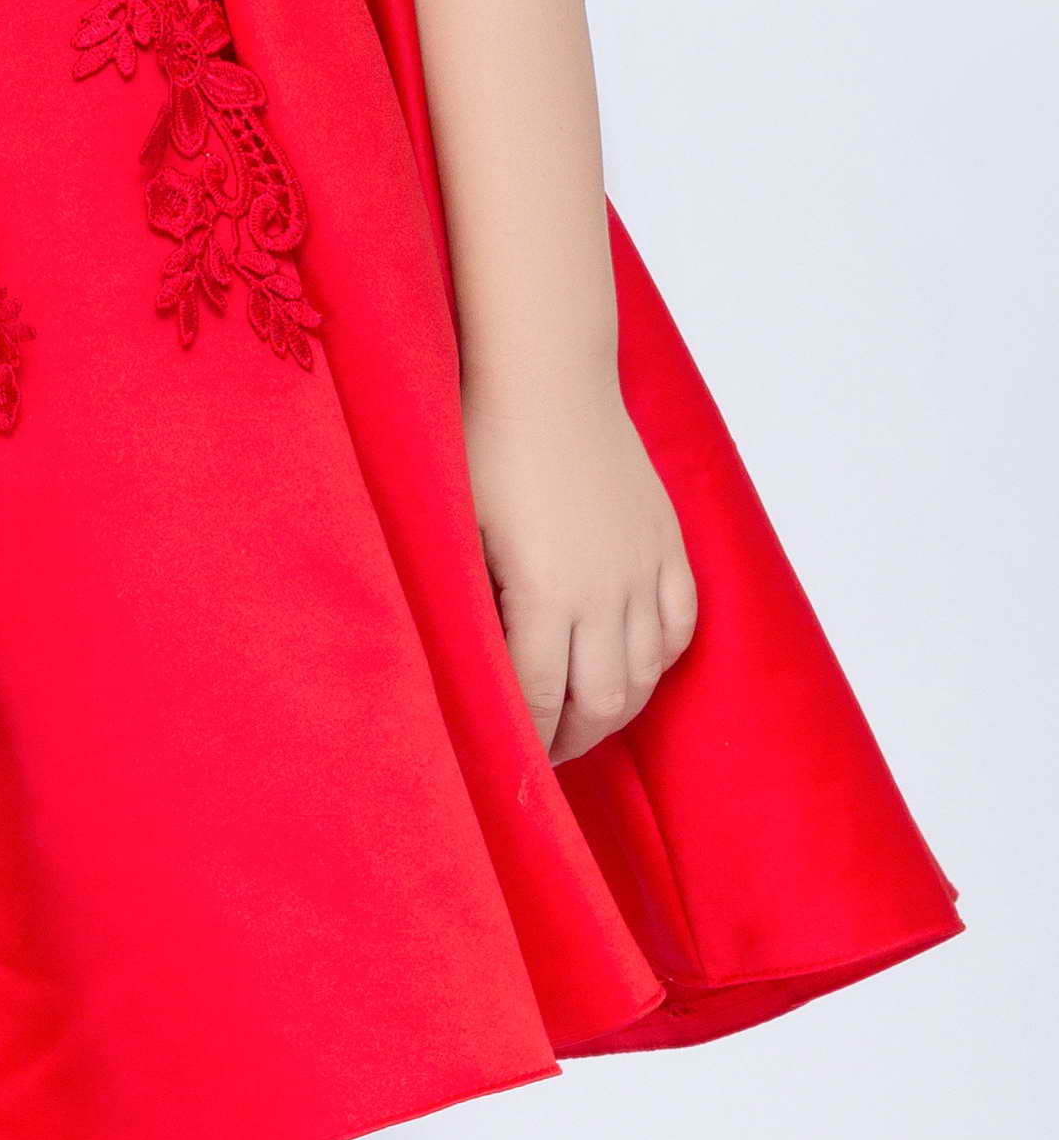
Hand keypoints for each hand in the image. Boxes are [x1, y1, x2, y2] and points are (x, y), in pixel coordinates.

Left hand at [463, 369, 698, 763]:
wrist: (547, 378)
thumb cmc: (484, 447)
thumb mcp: (458, 532)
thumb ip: (472, 605)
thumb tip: (470, 667)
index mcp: (546, 596)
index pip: (539, 699)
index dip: (526, 742)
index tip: (509, 761)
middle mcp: (606, 593)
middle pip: (601, 703)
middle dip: (571, 740)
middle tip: (544, 754)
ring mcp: (645, 568)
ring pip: (645, 673)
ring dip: (615, 710)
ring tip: (584, 721)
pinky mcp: (669, 544)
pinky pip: (680, 624)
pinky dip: (659, 660)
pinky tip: (632, 668)